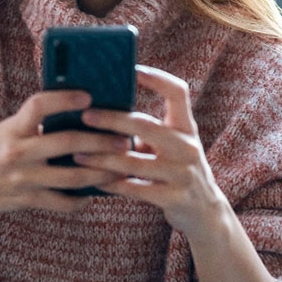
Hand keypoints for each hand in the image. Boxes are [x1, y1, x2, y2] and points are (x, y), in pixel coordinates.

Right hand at [0, 90, 128, 212]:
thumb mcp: (7, 128)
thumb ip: (35, 123)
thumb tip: (76, 113)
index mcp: (13, 128)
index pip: (39, 106)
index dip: (64, 98)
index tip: (88, 96)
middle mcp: (17, 152)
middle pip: (67, 142)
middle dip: (100, 141)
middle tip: (123, 140)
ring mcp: (22, 178)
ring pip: (72, 177)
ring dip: (100, 173)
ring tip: (119, 168)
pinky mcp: (25, 200)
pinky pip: (61, 202)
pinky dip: (80, 200)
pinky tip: (92, 194)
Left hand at [74, 65, 229, 238]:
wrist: (205, 211)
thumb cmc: (177, 169)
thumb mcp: (173, 145)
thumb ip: (149, 130)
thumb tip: (103, 109)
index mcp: (187, 127)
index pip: (177, 92)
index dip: (156, 78)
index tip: (130, 70)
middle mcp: (188, 147)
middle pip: (147, 125)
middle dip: (113, 120)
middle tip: (86, 116)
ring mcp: (183, 174)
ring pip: (134, 162)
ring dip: (101, 157)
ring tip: (77, 153)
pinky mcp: (174, 198)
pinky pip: (134, 189)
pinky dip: (110, 184)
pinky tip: (92, 179)